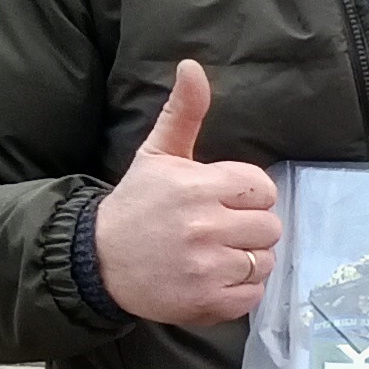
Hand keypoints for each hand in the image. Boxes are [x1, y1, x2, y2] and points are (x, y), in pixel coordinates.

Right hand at [91, 59, 281, 326]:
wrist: (99, 259)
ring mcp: (206, 266)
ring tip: (216, 254)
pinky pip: (253, 294)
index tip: (224, 201)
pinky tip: (213, 278)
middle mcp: (203, 225)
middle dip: (250, 228)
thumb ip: (183, 113)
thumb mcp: (157, 154)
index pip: (261, 188)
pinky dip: (240, 290)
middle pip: (270, 226)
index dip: (248, 196)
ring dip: (247, 259)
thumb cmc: (137, 204)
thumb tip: (193, 66)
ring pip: (264, 260)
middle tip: (220, 230)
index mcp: (196, 185)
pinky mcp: (207, 301)